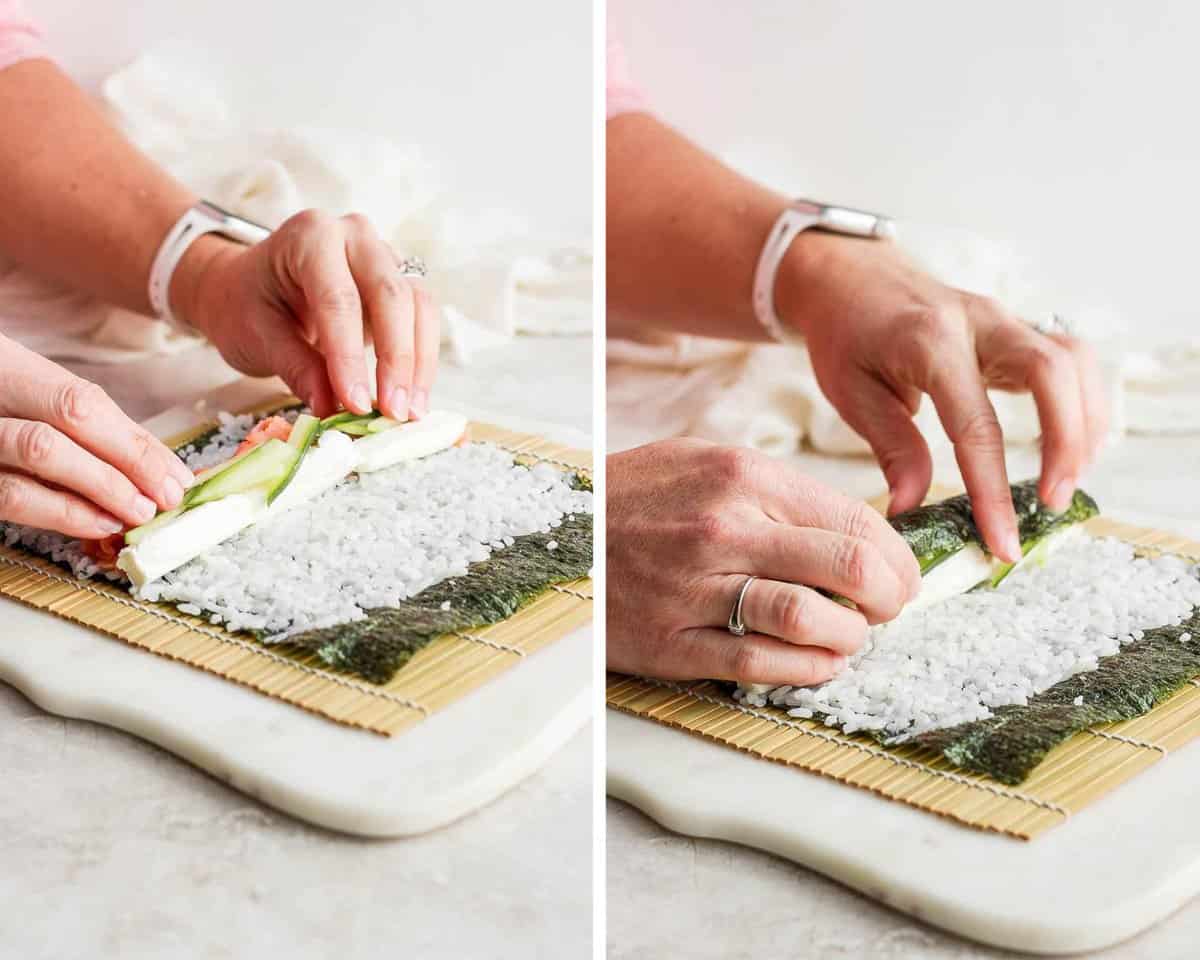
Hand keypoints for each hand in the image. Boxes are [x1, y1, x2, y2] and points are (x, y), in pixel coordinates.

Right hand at [0, 335, 191, 537]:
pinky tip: (96, 523)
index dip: (134, 445)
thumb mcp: (41, 391)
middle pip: (59, 430)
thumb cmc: (5, 399)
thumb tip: (166, 470)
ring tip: (135, 514)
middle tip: (162, 501)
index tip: (176, 479)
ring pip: (32, 463)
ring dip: (94, 494)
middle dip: (120, 470)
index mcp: (6, 363)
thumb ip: (98, 425)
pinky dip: (60, 513)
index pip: (81, 404)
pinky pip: (9, 497)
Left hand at [173, 210, 438, 420]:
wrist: (248, 286)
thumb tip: (331, 407)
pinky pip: (423, 318)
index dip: (350, 355)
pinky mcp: (400, 283)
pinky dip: (422, 360)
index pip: (338, 298)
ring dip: (418, 363)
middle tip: (392, 412)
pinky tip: (413, 397)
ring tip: (409, 411)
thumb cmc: (246, 304)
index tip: (356, 403)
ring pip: (418, 305)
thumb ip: (296, 367)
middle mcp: (355, 237)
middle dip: (396, 359)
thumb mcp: (256, 335)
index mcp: (310, 236)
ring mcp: (383, 257)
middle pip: (391, 295)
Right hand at [606, 438, 920, 685]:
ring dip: (850, 637)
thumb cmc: (637, 497)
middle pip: (847, 569)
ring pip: (810, 621)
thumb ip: (775, 489)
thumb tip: (856, 526)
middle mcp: (723, 529)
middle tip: (888, 609)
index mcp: (740, 477)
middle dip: (889, 598)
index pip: (854, 521)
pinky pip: (759, 664)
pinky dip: (806, 670)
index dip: (897, 558)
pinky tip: (818, 662)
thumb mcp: (702, 460)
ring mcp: (695, 588)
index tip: (903, 577)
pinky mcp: (671, 641)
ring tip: (850, 636)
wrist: (557, 535)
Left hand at [779, 232, 1107, 562]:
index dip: (995, 491)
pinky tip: (1071, 443)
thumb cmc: (845, 335)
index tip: (1004, 543)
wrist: (848, 277)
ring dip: (1084, 423)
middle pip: (1052, 374)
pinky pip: (1069, 358)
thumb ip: (892, 448)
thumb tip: (912, 508)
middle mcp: (978, 322)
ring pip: (1073, 362)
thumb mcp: (851, 393)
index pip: (977, 426)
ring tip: (1067, 481)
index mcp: (930, 343)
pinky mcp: (1015, 327)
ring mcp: (1003, 319)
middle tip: (1053, 505)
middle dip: (1066, 446)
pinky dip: (1082, 401)